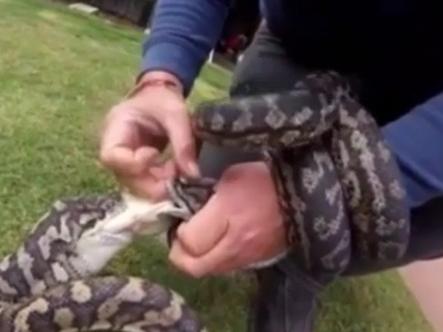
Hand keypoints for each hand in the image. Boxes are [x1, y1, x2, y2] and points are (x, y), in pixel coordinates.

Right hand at [99, 71, 198, 199]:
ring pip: (136, 185)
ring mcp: (124, 161)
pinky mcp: (137, 168)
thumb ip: (183, 143)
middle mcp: (114, 149)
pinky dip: (163, 182)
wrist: (159, 95)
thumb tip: (193, 175)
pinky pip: (147, 183)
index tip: (156, 154)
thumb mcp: (176, 114)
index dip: (134, 164)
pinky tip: (178, 171)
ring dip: (160, 185)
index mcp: (115, 128)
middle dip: (152, 183)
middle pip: (124, 177)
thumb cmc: (162, 99)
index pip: (111, 157)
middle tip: (177, 176)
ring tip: (180, 171)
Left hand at [169, 162, 287, 276]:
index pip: (188, 241)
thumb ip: (204, 194)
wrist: (303, 197)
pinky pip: (227, 269)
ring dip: (198, 260)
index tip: (182, 220)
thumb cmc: (263, 180)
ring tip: (199, 241)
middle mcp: (234, 244)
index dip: (179, 233)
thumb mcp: (229, 177)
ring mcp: (246, 258)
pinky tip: (219, 244)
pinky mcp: (256, 263)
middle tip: (182, 239)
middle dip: (180, 255)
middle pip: (194, 267)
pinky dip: (216, 261)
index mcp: (227, 215)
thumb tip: (187, 209)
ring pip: (209, 272)